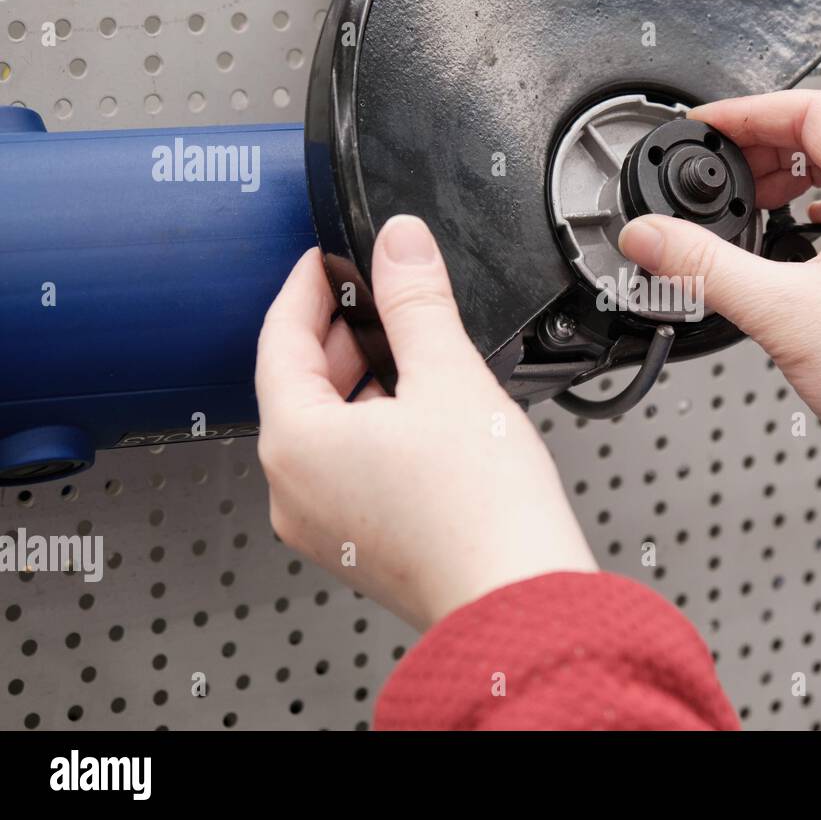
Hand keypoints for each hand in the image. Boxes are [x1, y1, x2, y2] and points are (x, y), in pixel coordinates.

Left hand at [255, 216, 596, 630]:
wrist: (518, 599)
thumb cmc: (482, 511)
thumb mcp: (450, 376)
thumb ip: (417, 301)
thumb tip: (400, 244)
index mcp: (295, 443)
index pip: (279, 339)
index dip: (307, 287)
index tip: (328, 261)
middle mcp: (293, 490)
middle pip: (298, 386)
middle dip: (340, 334)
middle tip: (380, 296)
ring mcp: (322, 525)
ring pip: (325, 429)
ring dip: (361, 382)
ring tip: (413, 354)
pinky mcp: (356, 545)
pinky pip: (347, 468)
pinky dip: (373, 429)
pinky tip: (423, 417)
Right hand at [618, 90, 820, 520]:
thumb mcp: (777, 311)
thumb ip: (702, 267)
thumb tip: (649, 237)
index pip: (815, 111)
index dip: (750, 112)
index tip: (706, 126)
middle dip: (767, 139)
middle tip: (720, 159)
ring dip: (790, 173)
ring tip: (747, 193)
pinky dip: (812, 207)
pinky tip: (789, 230)